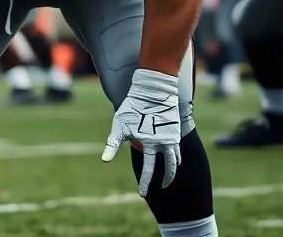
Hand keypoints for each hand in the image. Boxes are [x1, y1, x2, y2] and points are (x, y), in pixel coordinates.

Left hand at [102, 68, 180, 196]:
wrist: (152, 89)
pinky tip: (172, 159)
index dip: (146, 183)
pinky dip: (176, 156)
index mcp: (150, 143)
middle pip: (170, 168)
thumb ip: (113, 145)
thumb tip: (104, 161)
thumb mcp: (120, 126)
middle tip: (162, 188)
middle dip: (166, 180)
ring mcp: (172, 136)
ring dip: (173, 169)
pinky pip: (178, 148)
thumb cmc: (133, 107)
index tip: (142, 194)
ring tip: (168, 176)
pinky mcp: (175, 130)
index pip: (149, 169)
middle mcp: (164, 142)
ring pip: (177, 159)